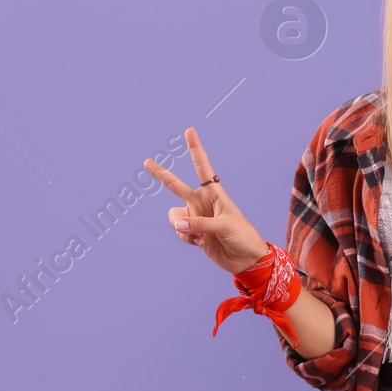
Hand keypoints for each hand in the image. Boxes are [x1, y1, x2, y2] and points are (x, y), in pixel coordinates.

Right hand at [143, 127, 270, 275]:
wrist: (245, 259)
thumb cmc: (242, 235)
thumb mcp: (224, 226)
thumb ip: (199, 223)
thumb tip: (177, 224)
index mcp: (214, 193)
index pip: (202, 167)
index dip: (195, 149)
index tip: (189, 131)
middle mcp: (202, 202)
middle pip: (176, 185)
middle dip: (161, 174)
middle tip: (147, 162)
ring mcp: (195, 217)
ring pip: (174, 215)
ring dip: (181, 225)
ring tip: (199, 234)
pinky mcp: (192, 233)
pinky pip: (178, 231)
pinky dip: (186, 238)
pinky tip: (201, 242)